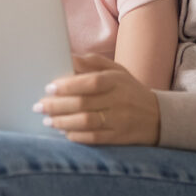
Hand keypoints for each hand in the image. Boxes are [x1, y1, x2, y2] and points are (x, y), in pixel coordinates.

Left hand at [33, 53, 160, 145]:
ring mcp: (119, 120)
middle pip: (84, 103)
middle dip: (57, 105)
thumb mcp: (115, 70)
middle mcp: (119, 100)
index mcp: (116, 80)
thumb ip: (90, 62)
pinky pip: (94, 138)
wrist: (157, 116)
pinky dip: (76, 136)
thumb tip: (66, 56)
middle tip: (39, 106)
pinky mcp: (119, 137)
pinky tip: (64, 133)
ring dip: (63, 122)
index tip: (49, 87)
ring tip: (47, 121)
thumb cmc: (127, 89)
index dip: (68, 86)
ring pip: (87, 122)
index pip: (90, 82)